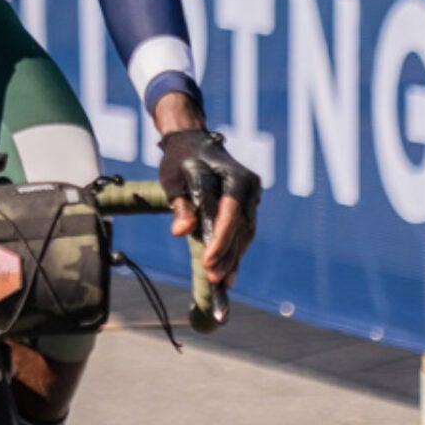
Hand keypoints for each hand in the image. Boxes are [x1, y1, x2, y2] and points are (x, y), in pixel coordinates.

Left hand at [158, 128, 259, 289]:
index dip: (218, 239)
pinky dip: (236, 251)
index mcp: (229, 174)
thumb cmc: (180, 162)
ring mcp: (251, 193)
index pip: (227, 212)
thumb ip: (181, 205)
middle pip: (240, 226)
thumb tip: (181, 231)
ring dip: (233, 258)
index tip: (207, 263)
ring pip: (245, 232)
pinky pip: (245, 231)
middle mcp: (246, 183)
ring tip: (221, 282)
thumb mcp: (173, 180)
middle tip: (213, 278)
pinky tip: (229, 272)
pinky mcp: (249, 203)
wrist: (193, 143)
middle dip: (226, 254)